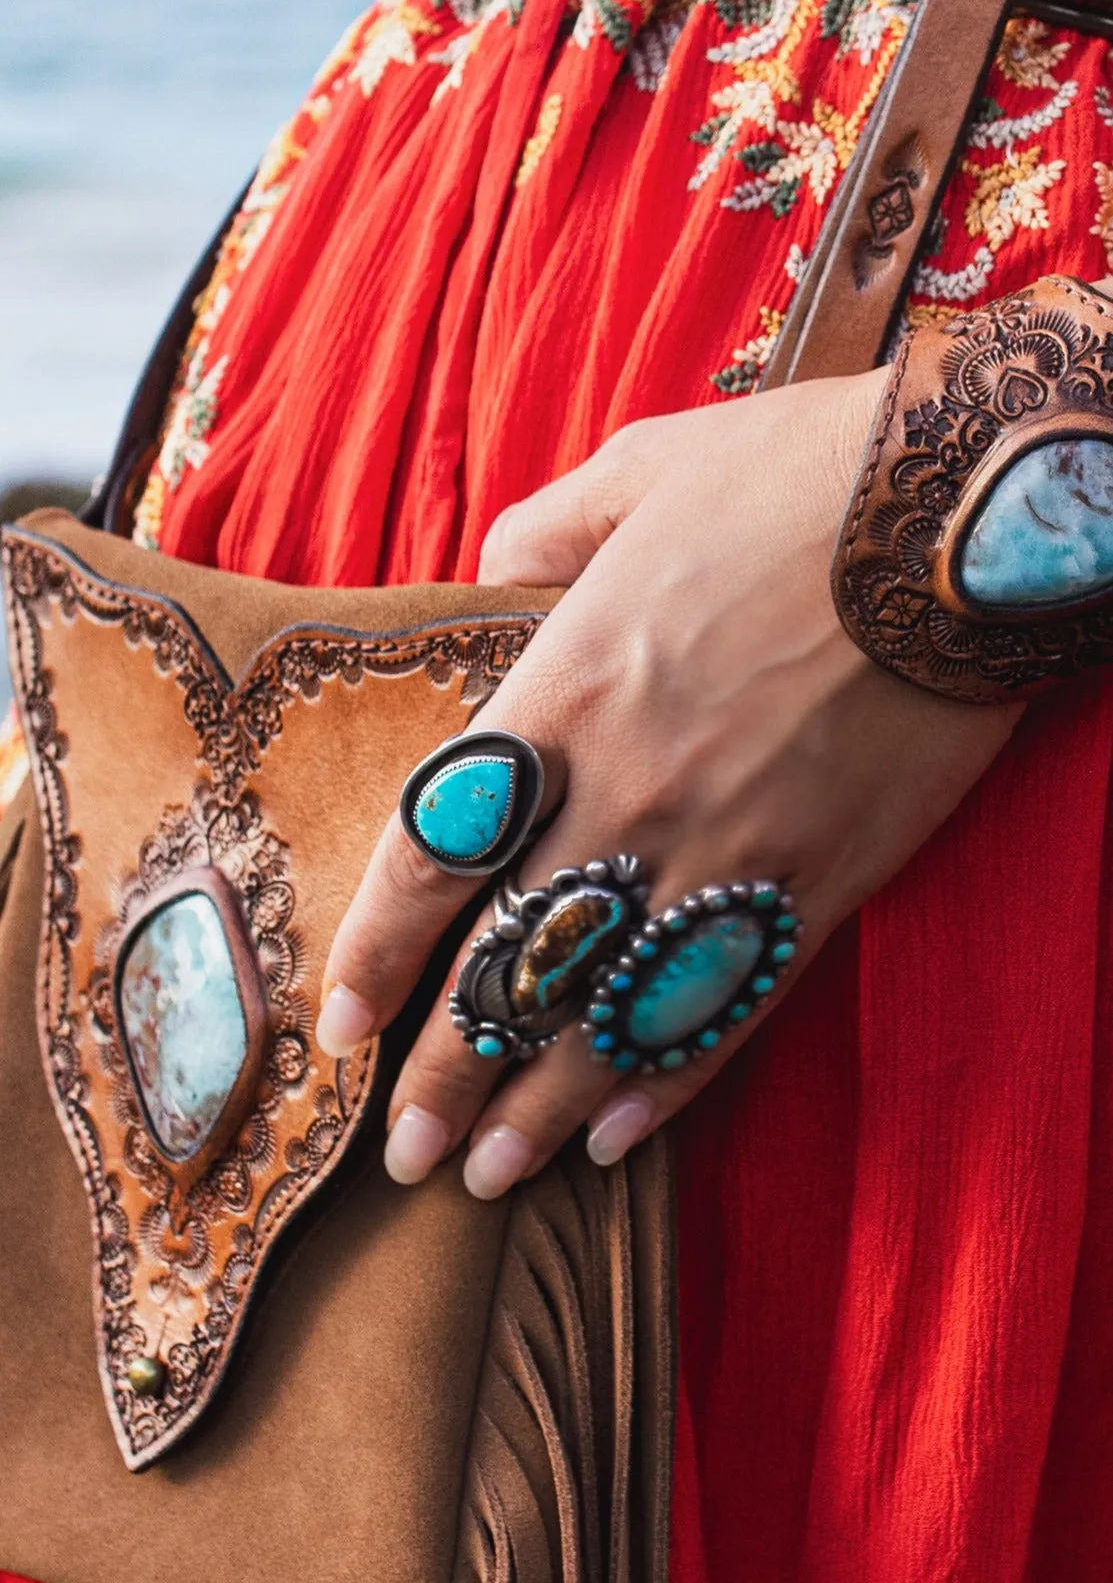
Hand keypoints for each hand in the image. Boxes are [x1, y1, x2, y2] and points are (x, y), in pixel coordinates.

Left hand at [317, 367, 1019, 1197]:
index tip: (340, 1025)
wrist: (961, 516)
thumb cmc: (797, 478)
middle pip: (510, 966)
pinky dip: (669, 1083)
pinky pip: (729, 1008)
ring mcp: (727, 851)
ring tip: (488, 1182)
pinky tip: (617, 1139)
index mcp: (565, 693)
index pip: (435, 855)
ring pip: (609, 1013)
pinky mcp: (822, 883)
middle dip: (446, 1074)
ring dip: (539, 1110)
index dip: (377, 952)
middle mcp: (628, 795)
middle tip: (404, 1157)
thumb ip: (545, 528)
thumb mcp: (643, 470)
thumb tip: (491, 569)